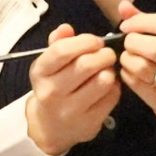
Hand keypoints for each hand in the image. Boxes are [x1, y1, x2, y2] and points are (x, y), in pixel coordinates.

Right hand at [26, 24, 120, 155]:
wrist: (51, 127)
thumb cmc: (54, 87)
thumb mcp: (49, 65)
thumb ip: (58, 43)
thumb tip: (66, 28)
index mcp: (40, 73)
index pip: (62, 51)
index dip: (85, 41)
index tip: (96, 41)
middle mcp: (52, 92)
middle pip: (86, 64)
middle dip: (103, 54)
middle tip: (107, 54)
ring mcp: (70, 110)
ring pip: (103, 81)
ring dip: (110, 71)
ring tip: (107, 70)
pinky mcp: (89, 122)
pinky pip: (112, 97)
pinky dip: (115, 87)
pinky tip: (108, 86)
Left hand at [118, 1, 155, 140]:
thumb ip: (151, 23)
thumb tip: (123, 6)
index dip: (142, 22)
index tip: (127, 26)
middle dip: (133, 42)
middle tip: (127, 43)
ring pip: (144, 68)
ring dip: (127, 59)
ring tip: (127, 58)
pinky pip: (138, 85)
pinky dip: (127, 75)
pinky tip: (129, 72)